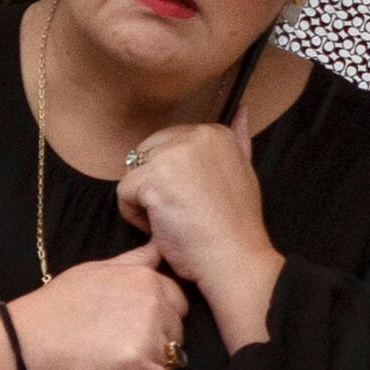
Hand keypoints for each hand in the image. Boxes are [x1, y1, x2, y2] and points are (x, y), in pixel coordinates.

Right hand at [4, 251, 186, 369]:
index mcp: (145, 278)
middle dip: (158, 344)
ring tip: (114, 365)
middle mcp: (152, 302)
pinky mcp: (139, 368)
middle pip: (177, 333)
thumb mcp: (94, 270)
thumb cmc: (54, 309)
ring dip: (151, 368)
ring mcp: (147, 335)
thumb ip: (132, 262)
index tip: (131, 328)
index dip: (159, 319)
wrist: (24, 345)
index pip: (178, 302)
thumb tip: (158, 249)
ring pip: (171, 361)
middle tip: (119, 349)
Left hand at [111, 116, 284, 351]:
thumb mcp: (245, 172)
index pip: (168, 145)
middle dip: (156, 186)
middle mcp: (195, 135)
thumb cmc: (237, 227)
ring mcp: (173, 155)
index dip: (174, 178)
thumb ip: (237, 140)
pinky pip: (124, 194)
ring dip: (146, 202)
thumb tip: (241, 109)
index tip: (196, 202)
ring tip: (175, 221)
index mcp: (215, 132)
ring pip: (134, 174)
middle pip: (147, 156)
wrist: (235, 260)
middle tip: (184, 214)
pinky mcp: (154, 178)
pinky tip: (164, 229)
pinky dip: (136, 218)